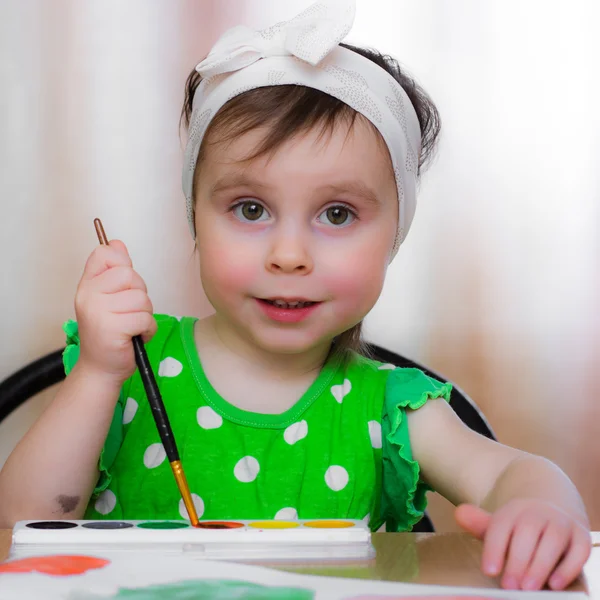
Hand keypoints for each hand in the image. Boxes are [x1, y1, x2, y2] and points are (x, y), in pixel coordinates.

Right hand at [74, 239, 156, 383]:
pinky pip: (145, 318)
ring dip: (145, 314)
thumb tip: (117, 243)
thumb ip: (114, 271)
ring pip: (141, 298)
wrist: (101, 368)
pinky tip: (136, 336)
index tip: (122, 284)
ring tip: (132, 326)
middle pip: (130, 275)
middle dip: (139, 294)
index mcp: (87, 285)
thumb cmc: (109, 333)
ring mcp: (98, 312)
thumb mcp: (108, 298)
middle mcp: (88, 296)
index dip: (122, 264)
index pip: (104, 253)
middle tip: (129, 312)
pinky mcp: (112, 328)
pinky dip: (148, 329)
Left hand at [455, 501, 590, 590]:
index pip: (501, 525)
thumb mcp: (500, 525)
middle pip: (527, 532)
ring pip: (553, 541)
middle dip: (517, 561)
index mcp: (514, 509)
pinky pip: (579, 551)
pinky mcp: (581, 537)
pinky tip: (555, 584)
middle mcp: (539, 512)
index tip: (488, 571)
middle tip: (509, 587)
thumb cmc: (520, 529)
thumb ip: (480, 524)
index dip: (494, 548)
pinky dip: (567, 567)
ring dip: (540, 565)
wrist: (552, 513)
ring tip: (528, 588)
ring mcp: (562, 523)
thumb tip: (459, 513)